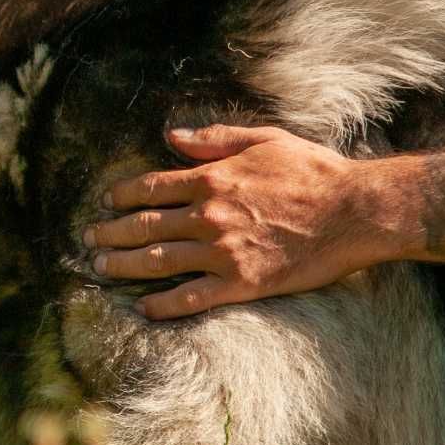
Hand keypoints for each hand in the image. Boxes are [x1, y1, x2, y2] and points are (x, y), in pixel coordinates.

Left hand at [82, 125, 401, 319]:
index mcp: (212, 180)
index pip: (151, 187)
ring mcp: (222, 252)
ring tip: (101, 266)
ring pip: (158, 261)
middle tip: (89, 238)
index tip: (106, 202)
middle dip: (111, 232)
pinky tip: (143, 308)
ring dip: (123, 264)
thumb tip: (170, 136)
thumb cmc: (314, 171)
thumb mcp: (264, 139)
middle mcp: (209, 216)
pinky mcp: (241, 283)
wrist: (355, 211)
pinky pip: (190, 298)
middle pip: (145, 225)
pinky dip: (162, 305)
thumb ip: (214, 140)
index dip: (122, 196)